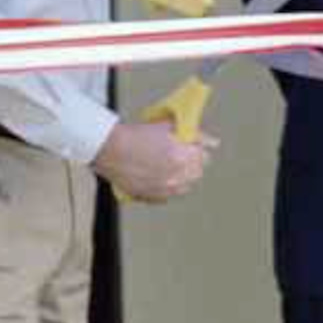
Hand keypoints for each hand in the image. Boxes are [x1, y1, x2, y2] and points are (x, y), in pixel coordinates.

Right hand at [92, 119, 215, 202]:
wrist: (109, 149)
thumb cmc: (133, 136)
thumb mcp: (165, 126)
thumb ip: (193, 133)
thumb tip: (213, 141)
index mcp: (181, 157)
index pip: (205, 157)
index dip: (200, 150)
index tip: (195, 147)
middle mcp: (175, 176)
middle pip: (197, 173)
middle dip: (193, 164)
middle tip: (183, 155)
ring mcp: (163, 189)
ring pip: (185, 187)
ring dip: (183, 177)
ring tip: (171, 166)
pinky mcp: (151, 196)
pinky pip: (168, 195)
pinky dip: (168, 188)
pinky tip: (160, 177)